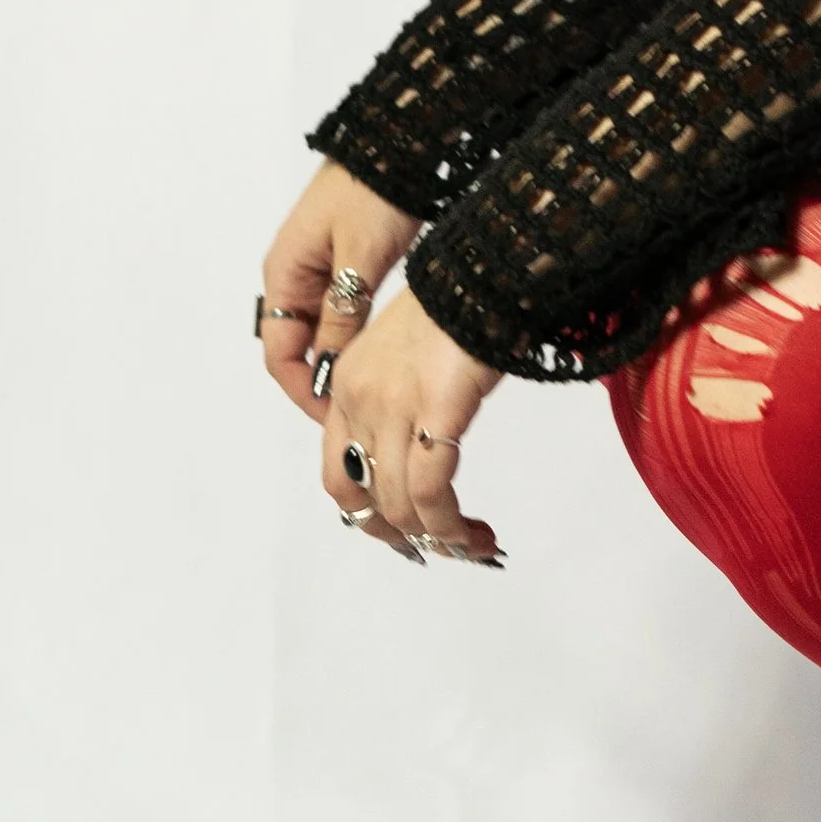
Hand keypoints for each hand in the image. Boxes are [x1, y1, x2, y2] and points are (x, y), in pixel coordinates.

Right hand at [256, 163, 421, 419]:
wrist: (397, 142)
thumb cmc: (374, 191)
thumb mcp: (360, 259)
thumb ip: (342, 313)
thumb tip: (327, 367)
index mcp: (284, 273)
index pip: (279, 352)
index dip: (301, 388)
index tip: (330, 414)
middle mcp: (293, 274)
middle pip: (294, 345)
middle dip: (318, 380)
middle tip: (352, 411)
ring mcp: (316, 268)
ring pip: (318, 330)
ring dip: (335, 359)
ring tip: (365, 390)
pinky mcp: (341, 261)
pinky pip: (337, 310)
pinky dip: (350, 335)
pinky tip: (375, 353)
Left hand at [320, 286, 505, 564]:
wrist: (483, 271)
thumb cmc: (457, 306)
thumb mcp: (407, 353)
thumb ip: (399, 397)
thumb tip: (420, 445)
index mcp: (345, 386)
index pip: (337, 473)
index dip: (368, 514)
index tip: (405, 531)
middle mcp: (357, 401)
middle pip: (361, 496)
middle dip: (400, 535)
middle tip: (440, 549)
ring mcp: (392, 408)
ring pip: (398, 502)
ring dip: (436, 537)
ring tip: (472, 546)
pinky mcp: (434, 413)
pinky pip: (431, 492)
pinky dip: (450, 525)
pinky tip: (475, 534)